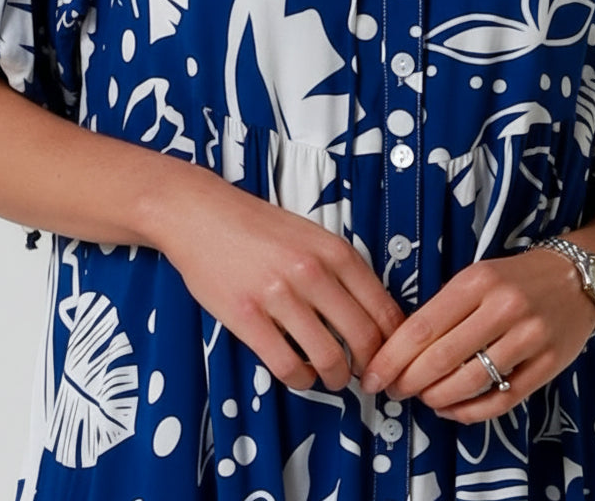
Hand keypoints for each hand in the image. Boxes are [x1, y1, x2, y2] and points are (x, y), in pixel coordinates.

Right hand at [154, 167, 405, 391]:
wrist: (200, 214)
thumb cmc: (256, 225)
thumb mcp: (311, 234)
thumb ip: (341, 268)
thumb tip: (373, 314)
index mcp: (333, 250)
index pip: (383, 310)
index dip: (394, 344)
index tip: (391, 358)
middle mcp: (312, 272)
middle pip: (364, 340)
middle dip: (370, 368)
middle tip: (365, 377)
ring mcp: (279, 295)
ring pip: (329, 359)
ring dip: (337, 378)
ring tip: (333, 378)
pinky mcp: (247, 317)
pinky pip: (287, 366)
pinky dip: (300, 379)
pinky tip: (299, 373)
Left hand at [359, 249, 594, 422]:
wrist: (576, 278)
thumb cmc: (515, 278)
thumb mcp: (476, 277)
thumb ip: (445, 308)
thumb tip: (401, 348)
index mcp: (476, 282)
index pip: (423, 326)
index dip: (393, 357)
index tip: (373, 375)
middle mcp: (502, 308)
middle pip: (443, 357)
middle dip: (409, 381)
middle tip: (393, 392)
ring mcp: (528, 338)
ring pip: (471, 382)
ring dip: (437, 398)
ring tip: (422, 399)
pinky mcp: (548, 365)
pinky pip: (502, 399)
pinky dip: (471, 411)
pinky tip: (453, 410)